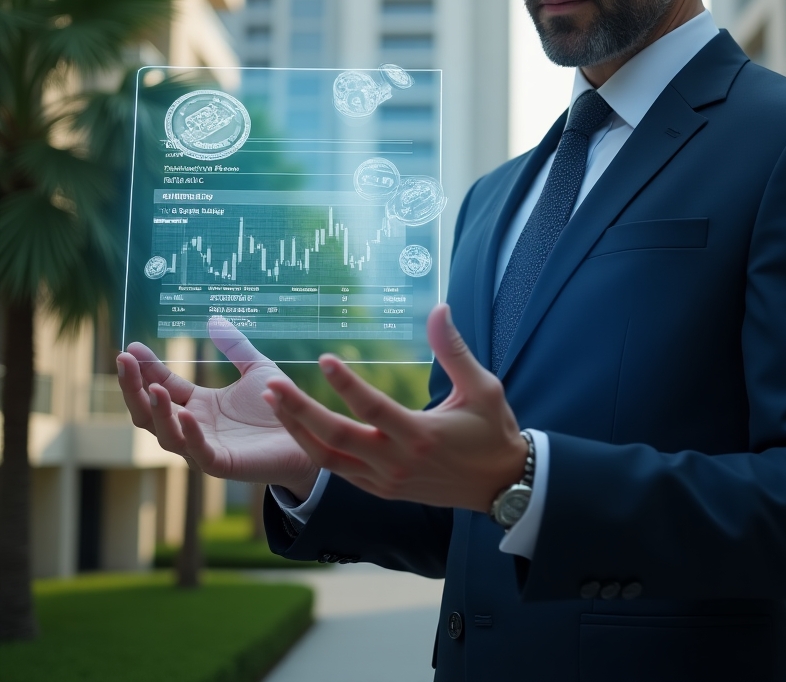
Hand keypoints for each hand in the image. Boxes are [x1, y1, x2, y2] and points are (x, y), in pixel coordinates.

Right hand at [116, 316, 319, 498]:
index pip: (162, 385)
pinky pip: (198, 451)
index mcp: (198, 405)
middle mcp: (194, 427)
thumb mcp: (256, 369)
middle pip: (150, 412)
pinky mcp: (223, 463)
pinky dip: (188, 434)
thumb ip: (235, 346)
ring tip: (153, 387)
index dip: (145, 368)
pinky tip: (185, 414)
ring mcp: (205, 447)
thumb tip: (213, 319)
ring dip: (157, 411)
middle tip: (124, 361)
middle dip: (133, 388)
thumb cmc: (279, 405)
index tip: (131, 347)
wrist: (309, 434)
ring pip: (166, 434)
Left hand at [263, 304, 527, 511]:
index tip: (323, 359)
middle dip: (299, 411)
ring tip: (275, 402)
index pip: (373, 408)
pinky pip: (340, 472)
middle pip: (335, 438)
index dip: (346, 383)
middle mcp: (397, 463)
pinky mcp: (383, 490)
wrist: (501, 485)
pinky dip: (316, 450)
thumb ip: (453, 350)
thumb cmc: (492, 430)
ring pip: (328, 459)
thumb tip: (439, 308)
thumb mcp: (482, 387)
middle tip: (272, 385)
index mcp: (421, 436)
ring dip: (297, 430)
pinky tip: (301, 427)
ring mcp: (386, 481)